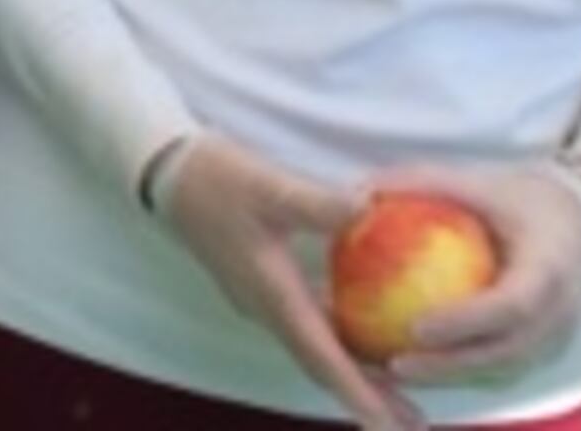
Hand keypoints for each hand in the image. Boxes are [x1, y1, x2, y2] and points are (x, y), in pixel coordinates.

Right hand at [155, 137, 421, 430]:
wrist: (167, 174)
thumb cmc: (215, 178)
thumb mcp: (266, 185)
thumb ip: (315, 202)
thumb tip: (367, 207)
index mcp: (272, 293)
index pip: (320, 356)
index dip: (357, 392)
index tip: (389, 425)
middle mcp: (267, 308)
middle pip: (322, 366)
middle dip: (367, 397)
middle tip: (413, 422)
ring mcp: (264, 301)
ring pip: (316, 350)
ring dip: (355, 374)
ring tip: (399, 391)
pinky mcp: (265, 288)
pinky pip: (310, 326)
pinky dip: (342, 340)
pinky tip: (369, 330)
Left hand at [366, 162, 580, 387]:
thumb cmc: (531, 200)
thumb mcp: (486, 182)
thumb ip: (428, 183)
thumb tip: (359, 190)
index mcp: (552, 267)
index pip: (512, 305)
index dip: (467, 321)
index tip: (417, 327)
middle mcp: (560, 311)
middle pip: (506, 351)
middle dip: (451, 364)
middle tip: (397, 364)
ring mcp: (556, 335)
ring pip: (504, 366)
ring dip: (453, 374)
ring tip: (397, 372)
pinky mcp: (544, 346)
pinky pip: (503, 364)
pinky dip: (463, 369)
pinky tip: (418, 366)